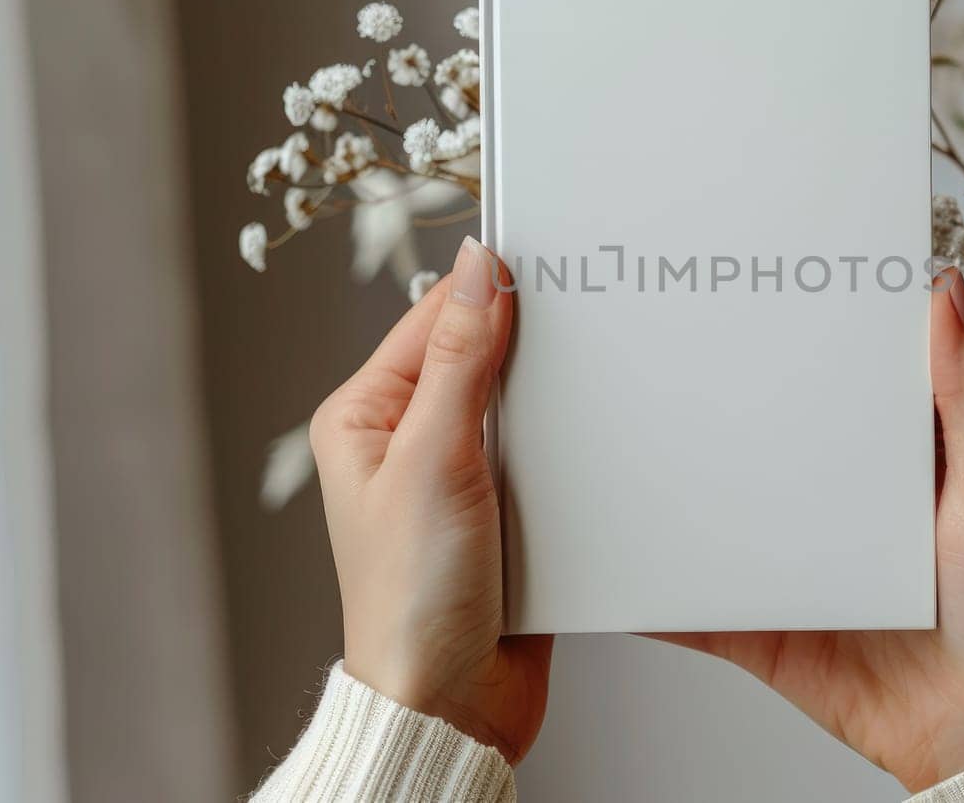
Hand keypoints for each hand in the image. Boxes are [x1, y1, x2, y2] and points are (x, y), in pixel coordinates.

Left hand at [309, 236, 549, 763]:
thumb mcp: (435, 458)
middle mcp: (408, 442)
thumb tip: (478, 269)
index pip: (432, 320)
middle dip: (529, 345)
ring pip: (521, 405)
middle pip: (479, 357)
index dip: (487, 290)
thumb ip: (460, 357)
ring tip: (594, 381)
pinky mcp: (505, 512)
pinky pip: (547, 455)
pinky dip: (573, 447)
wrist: (453, 703)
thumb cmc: (411, 598)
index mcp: (365, 418)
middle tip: (584, 318)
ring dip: (555, 401)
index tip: (546, 259)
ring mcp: (459, 478)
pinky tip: (598, 440)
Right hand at [655, 268, 963, 792]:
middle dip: (722, 401)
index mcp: (899, 466)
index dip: (808, 336)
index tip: (759, 279)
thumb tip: (947, 289)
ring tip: (614, 431)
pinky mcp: (767, 632)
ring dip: (674, 487)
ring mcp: (798, 571)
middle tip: (663, 340)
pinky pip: (697, 606)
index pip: (843, 385)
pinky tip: (606, 551)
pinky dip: (653, 587)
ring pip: (722, 517)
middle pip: (769, 443)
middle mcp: (843, 512)